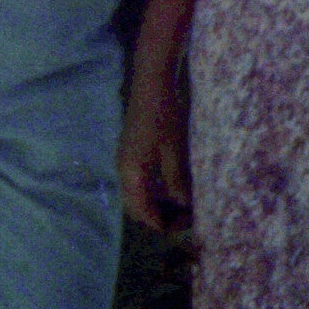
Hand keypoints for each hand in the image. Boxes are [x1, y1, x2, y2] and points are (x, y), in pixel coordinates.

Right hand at [118, 56, 191, 234]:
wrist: (152, 82)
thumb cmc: (165, 115)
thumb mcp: (175, 151)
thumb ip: (177, 182)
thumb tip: (184, 206)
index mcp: (131, 174)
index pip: (142, 212)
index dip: (162, 224)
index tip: (185, 227)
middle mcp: (123, 170)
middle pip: (136, 207)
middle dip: (158, 217)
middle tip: (185, 218)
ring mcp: (126, 160)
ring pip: (138, 194)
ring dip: (156, 203)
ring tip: (183, 204)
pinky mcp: (132, 151)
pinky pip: (140, 181)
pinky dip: (154, 190)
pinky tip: (174, 185)